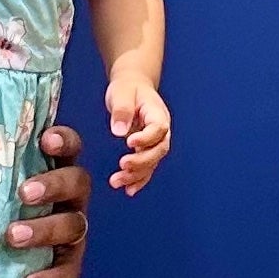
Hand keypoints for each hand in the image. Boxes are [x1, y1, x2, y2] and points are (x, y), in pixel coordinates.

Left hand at [4, 125, 89, 277]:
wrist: (3, 258)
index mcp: (53, 168)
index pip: (69, 146)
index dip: (63, 140)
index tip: (46, 140)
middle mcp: (69, 196)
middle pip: (76, 182)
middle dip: (52, 185)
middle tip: (23, 194)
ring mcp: (72, 229)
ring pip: (73, 225)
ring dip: (44, 230)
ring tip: (13, 237)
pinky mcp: (69, 263)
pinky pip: (70, 271)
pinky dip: (52, 277)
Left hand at [106, 76, 170, 192]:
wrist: (132, 87)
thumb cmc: (127, 88)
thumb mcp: (122, 92)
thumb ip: (121, 110)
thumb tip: (118, 131)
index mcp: (158, 113)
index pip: (158, 128)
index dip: (146, 137)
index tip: (129, 142)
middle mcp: (161, 130)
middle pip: (158, 150)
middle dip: (141, 161)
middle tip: (123, 166)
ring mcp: (155, 142)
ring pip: (152, 162)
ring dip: (137, 175)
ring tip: (117, 182)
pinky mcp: (147, 150)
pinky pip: (147, 167)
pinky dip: (138, 179)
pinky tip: (128, 190)